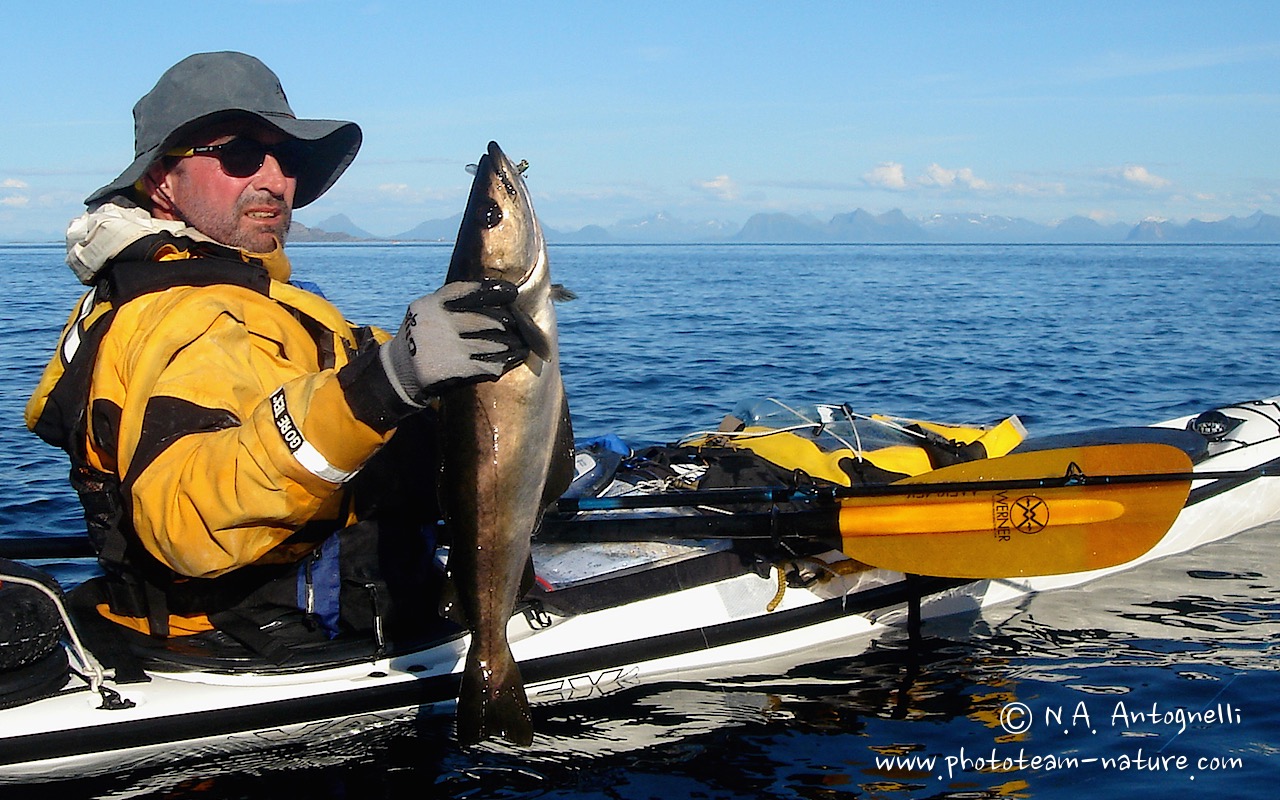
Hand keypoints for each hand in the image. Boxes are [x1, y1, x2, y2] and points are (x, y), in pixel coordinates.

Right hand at [380, 279, 529, 401]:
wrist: (398, 371)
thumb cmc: (422, 337)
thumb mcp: (428, 312)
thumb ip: (453, 304)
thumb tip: (496, 298)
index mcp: (431, 304)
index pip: (466, 292)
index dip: (492, 291)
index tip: (512, 293)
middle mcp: (437, 322)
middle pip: (483, 319)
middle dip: (506, 322)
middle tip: (520, 324)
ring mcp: (445, 346)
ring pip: (490, 343)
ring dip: (510, 344)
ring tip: (523, 343)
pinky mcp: (453, 368)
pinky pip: (488, 363)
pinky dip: (505, 361)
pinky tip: (516, 357)